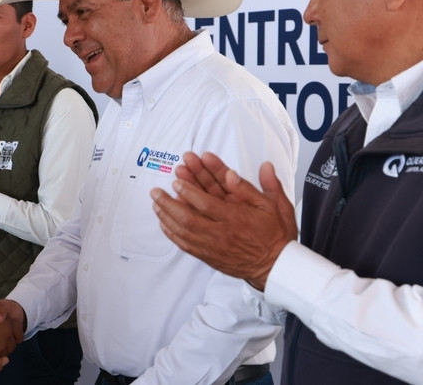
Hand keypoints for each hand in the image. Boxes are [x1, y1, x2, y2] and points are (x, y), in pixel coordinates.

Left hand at [150, 152, 296, 289]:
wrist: (276, 267)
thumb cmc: (275, 236)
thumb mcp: (277, 207)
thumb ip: (268, 186)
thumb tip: (263, 166)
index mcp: (237, 219)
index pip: (207, 203)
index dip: (189, 191)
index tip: (177, 180)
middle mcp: (222, 233)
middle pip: (188, 217)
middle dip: (168, 202)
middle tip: (156, 191)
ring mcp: (213, 246)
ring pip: (183, 231)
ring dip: (166, 216)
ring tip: (155, 203)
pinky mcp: (209, 256)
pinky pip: (185, 245)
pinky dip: (172, 234)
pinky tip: (163, 223)